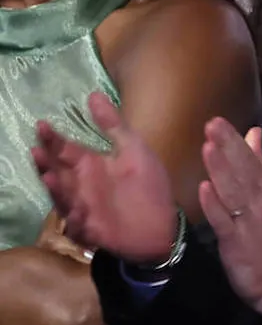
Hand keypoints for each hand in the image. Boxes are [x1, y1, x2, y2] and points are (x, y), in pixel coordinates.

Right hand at [33, 93, 178, 264]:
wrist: (162, 225)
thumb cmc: (148, 186)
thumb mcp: (134, 150)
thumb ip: (114, 125)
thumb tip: (93, 94)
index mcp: (90, 165)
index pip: (65, 149)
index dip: (53, 138)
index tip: (42, 124)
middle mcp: (80, 185)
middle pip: (56, 171)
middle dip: (45, 162)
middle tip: (37, 150)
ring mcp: (82, 207)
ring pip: (62, 197)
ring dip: (55, 189)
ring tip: (49, 176)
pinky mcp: (90, 230)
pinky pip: (78, 225)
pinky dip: (74, 219)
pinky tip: (75, 211)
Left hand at [199, 120, 261, 323]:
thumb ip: (260, 167)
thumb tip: (254, 134)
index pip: (252, 163)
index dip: (235, 142)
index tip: (218, 121)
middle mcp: (260, 204)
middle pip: (244, 172)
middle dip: (227, 148)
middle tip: (212, 124)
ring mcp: (249, 223)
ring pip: (234, 192)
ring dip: (221, 170)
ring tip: (208, 148)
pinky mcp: (237, 243)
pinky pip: (225, 223)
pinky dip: (215, 206)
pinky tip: (205, 190)